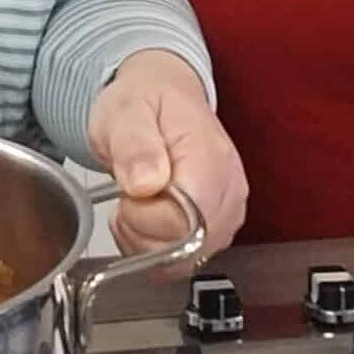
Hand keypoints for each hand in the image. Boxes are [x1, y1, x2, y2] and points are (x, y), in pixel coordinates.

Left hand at [87, 49, 247, 266]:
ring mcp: (227, 210)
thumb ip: (133, 144)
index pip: (186, 220)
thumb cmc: (146, 100)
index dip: (145, 218)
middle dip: (143, 233)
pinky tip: (146, 218)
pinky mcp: (218, 226)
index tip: (127, 194)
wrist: (162, 93)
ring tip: (135, 203)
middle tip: (127, 197)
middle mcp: (228, 188)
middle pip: (188, 247)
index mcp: (210, 156)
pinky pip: (186, 260)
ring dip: (147, 243)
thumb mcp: (125, 110)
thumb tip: (146, 184)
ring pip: (186, 260)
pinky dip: (156, 249)